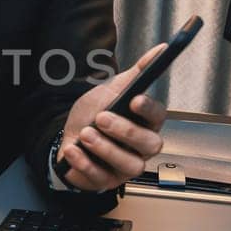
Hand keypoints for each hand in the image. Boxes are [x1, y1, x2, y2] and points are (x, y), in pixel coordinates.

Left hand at [55, 45, 168, 191]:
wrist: (69, 135)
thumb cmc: (96, 114)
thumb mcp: (113, 89)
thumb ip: (138, 72)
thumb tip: (160, 49)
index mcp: (146, 124)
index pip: (159, 117)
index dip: (149, 110)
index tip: (134, 99)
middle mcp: (141, 148)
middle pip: (149, 144)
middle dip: (126, 131)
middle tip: (102, 118)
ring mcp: (125, 167)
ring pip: (129, 165)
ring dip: (105, 148)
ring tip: (86, 134)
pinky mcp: (106, 181)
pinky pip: (100, 178)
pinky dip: (85, 164)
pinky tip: (74, 150)